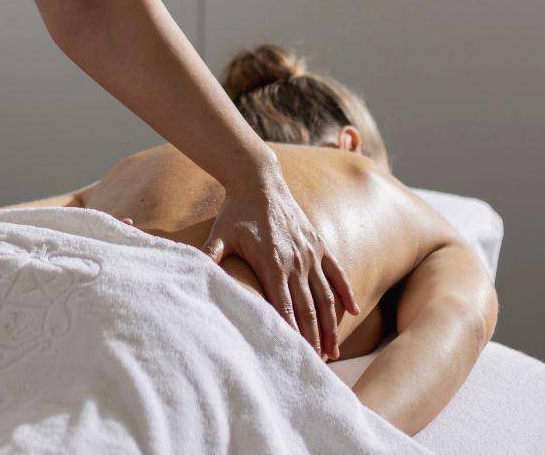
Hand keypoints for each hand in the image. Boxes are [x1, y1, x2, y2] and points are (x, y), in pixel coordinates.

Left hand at [202, 175, 358, 358]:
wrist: (260, 180)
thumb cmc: (236, 211)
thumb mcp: (220, 234)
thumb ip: (209, 256)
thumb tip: (192, 271)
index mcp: (273, 262)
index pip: (284, 306)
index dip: (291, 332)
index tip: (294, 355)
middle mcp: (296, 261)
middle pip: (308, 308)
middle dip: (313, 338)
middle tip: (316, 364)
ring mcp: (311, 253)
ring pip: (326, 296)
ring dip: (331, 325)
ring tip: (333, 350)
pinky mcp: (319, 245)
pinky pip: (336, 274)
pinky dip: (345, 294)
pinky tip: (352, 313)